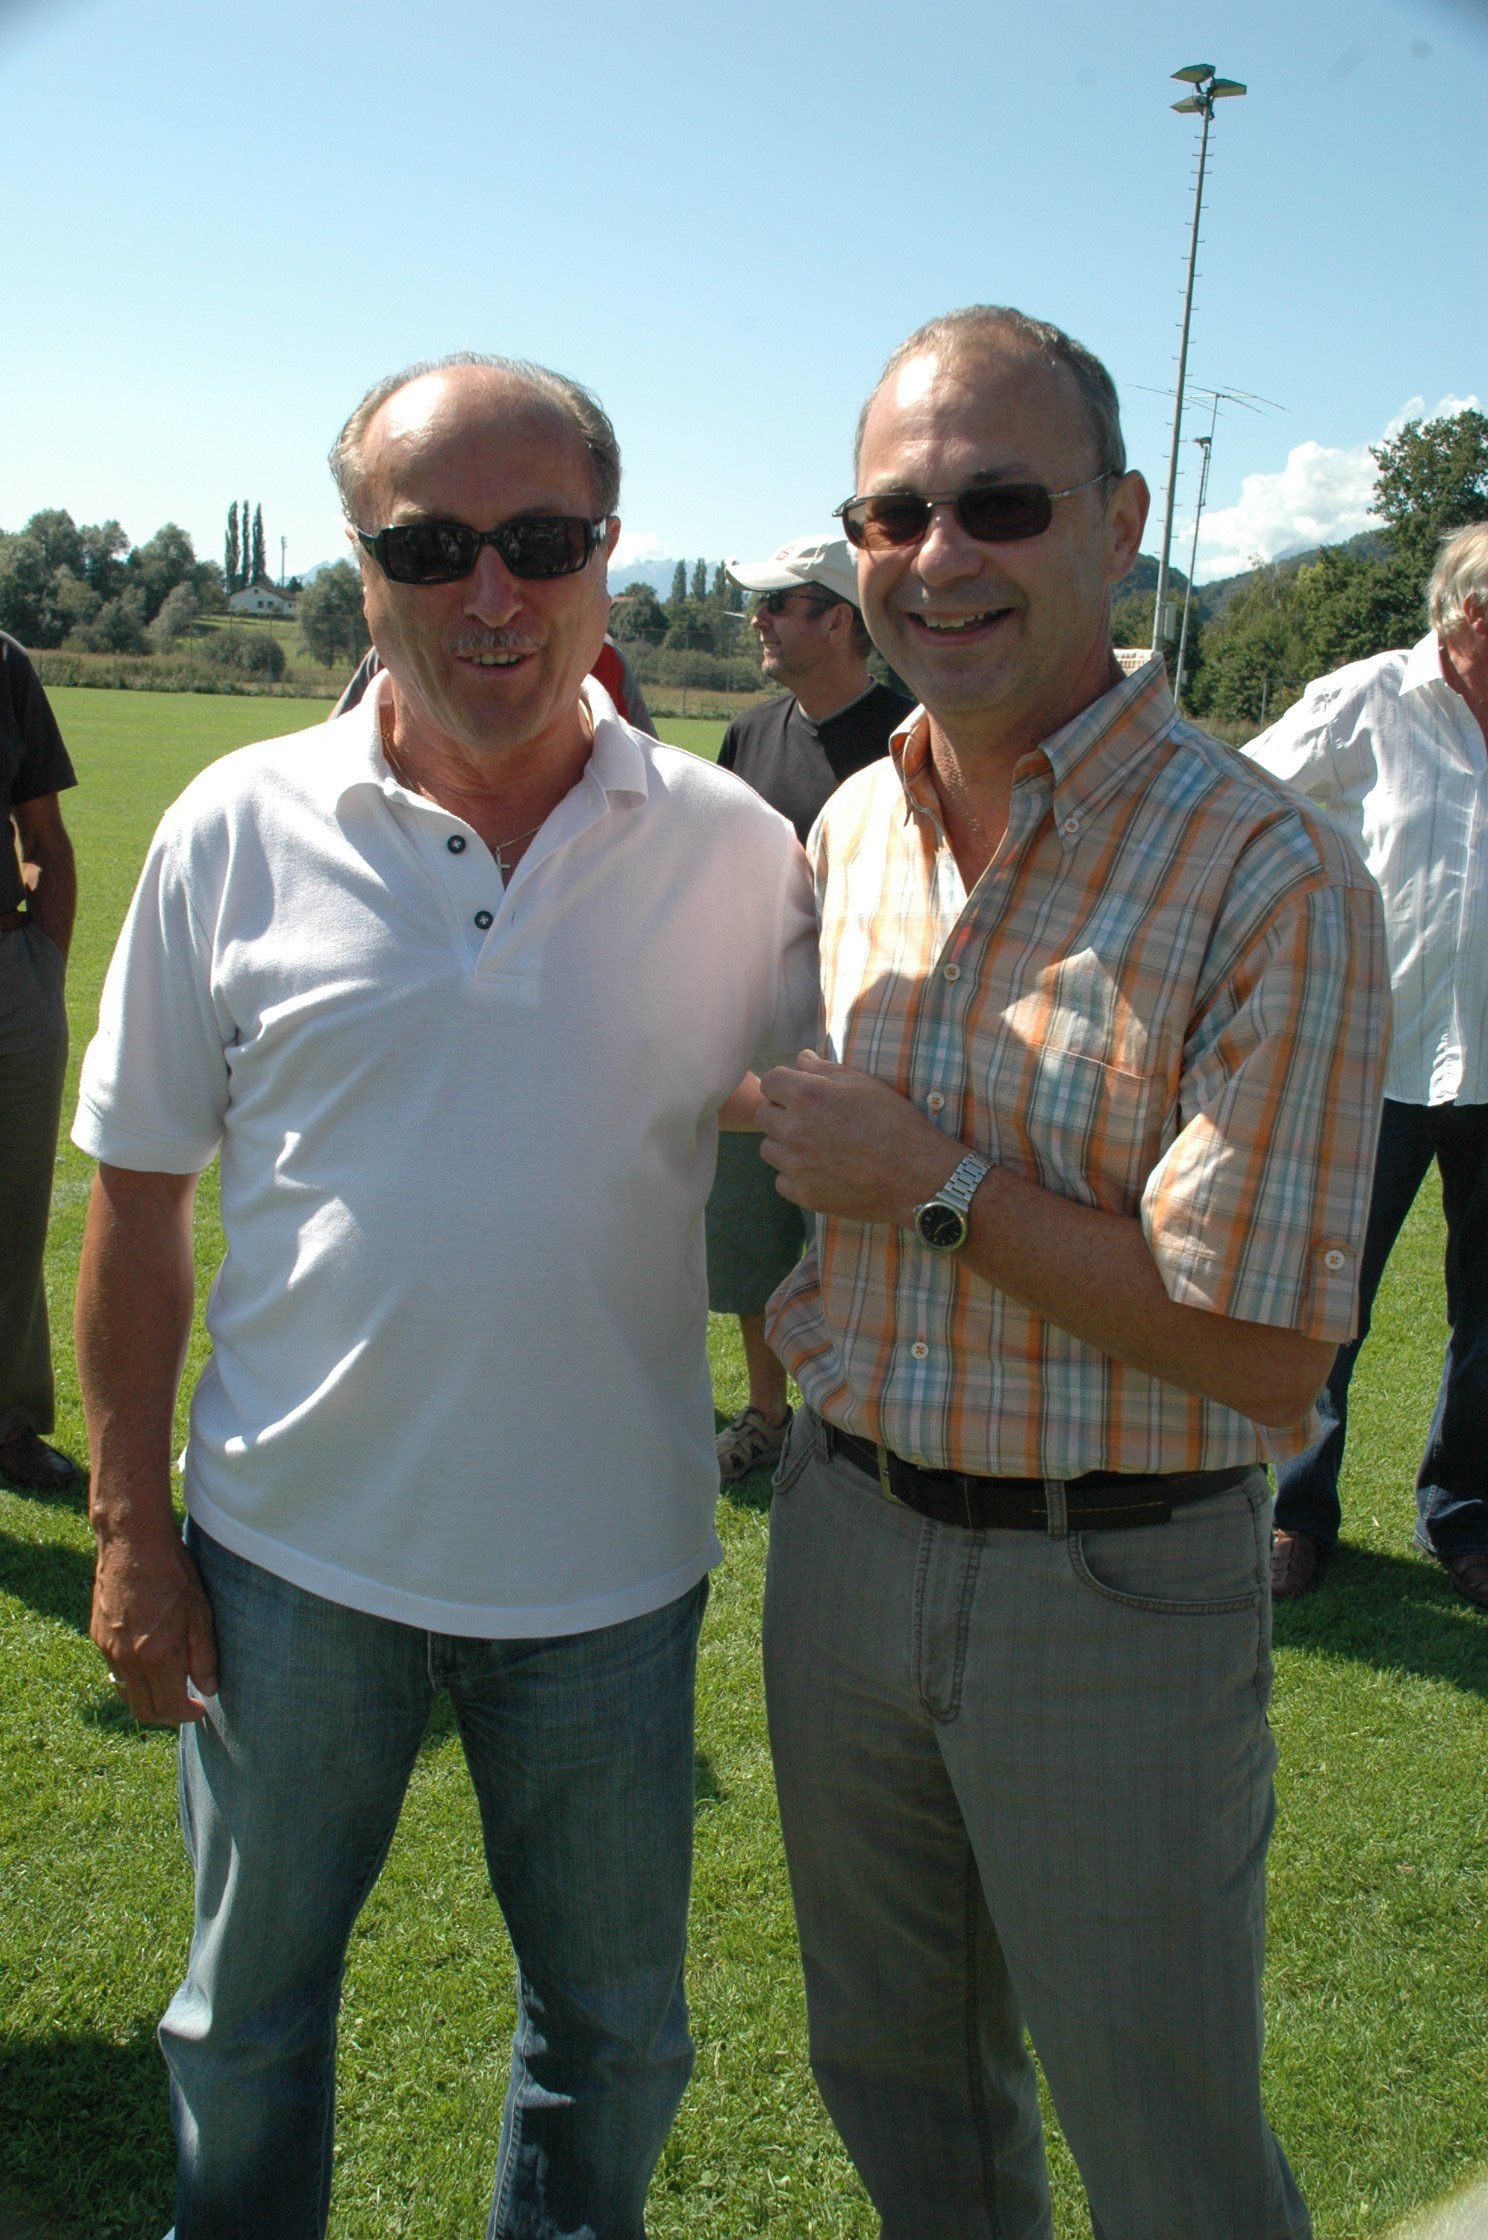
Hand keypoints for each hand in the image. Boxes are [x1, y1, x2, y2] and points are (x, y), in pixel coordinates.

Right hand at [91, 1525, 217, 1725]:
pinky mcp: (97, 1637)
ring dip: (148, 1696)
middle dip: (166, 1715)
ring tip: (170, 1682)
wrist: (132, 1545)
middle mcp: (127, 1660)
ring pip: (127, 1692)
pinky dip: (134, 1675)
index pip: (169, 1708)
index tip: (200, 1708)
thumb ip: (204, 1657)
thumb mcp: (200, 1614)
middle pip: (143, 1710)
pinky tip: (151, 1658)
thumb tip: (209, 1688)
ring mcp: (107, 1649)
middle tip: (186, 1704)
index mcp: (156, 1657)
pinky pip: (115, 1669)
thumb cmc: (172, 1574)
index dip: (187, 1715)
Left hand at [757, 1050, 960, 1223]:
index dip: (783, 1085)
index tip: (797, 1092)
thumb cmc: (895, 1123)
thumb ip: (825, 1070)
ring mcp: (797, 1166)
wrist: (917, 1176)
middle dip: (781, 1113)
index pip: (770, 1082)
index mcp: (807, 1096)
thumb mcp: (864, 1084)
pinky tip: (820, 1170)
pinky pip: (782, 1180)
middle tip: (810, 1119)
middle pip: (764, 1115)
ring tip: (816, 1146)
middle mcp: (795, 1130)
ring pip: (768, 1149)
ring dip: (785, 1145)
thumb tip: (801, 1059)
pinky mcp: (804, 1194)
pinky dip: (795, 1175)